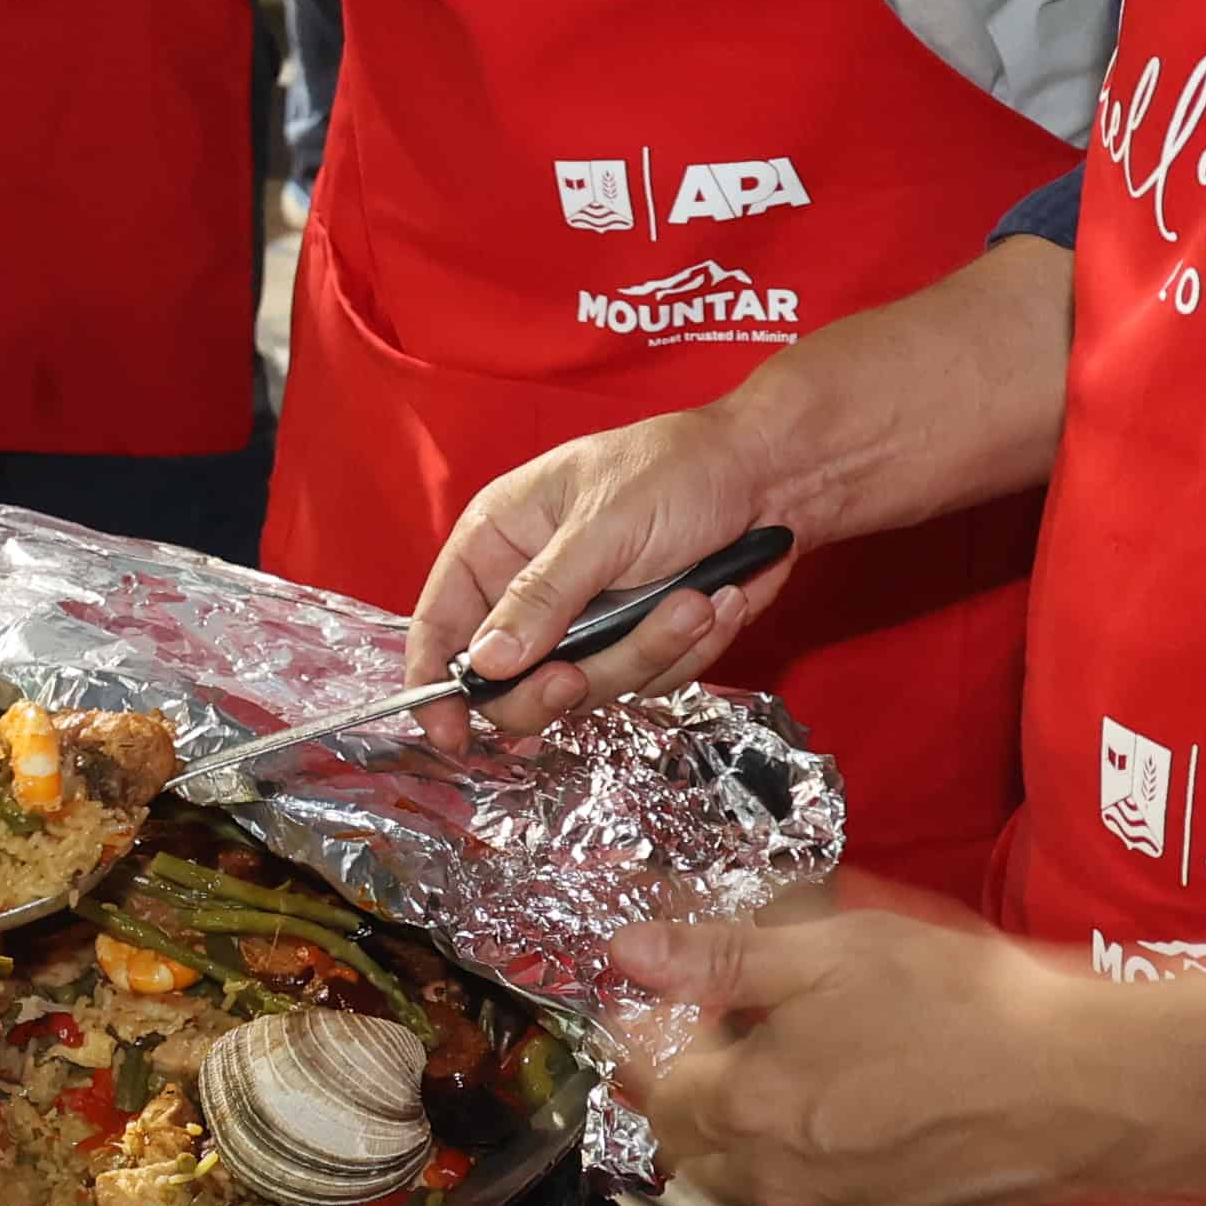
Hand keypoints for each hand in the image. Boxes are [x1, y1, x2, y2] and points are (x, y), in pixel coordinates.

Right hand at [407, 405, 801, 740]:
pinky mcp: (640, 642)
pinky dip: (686, 649)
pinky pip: (646, 683)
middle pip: (510, 681)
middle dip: (557, 683)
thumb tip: (486, 663)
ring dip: (647, 652)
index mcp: (499, 540)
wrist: (771, 478)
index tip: (451, 734)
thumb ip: (542, 597)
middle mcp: (534, 588)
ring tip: (695, 602)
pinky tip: (715, 601)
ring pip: (588, 689)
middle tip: (578, 676)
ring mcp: (589, 621)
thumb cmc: (677, 471)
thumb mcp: (602, 526)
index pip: (441, 622)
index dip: (434, 684)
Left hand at [599, 901, 1148, 1205]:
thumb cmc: (965, 1006)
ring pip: (764, 1199)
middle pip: (699, 1150)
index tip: (677, 1007)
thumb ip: (720, 959)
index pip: (652, 1088)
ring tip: (823, 1093)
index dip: (653, 1042)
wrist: (1094, 1092)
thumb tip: (625, 955)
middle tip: (749, 1044)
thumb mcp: (834, 951)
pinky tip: (881, 1152)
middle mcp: (778, 1192)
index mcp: (748, 1110)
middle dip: (703, 1099)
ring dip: (767, 1152)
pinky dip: (836, 1199)